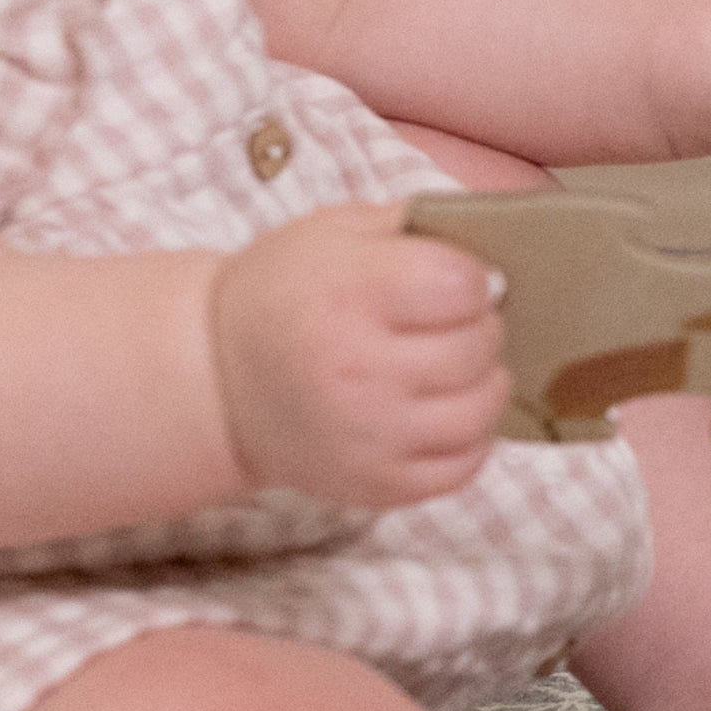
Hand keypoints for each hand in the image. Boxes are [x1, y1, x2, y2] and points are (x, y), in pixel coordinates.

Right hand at [210, 204, 510, 510]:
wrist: (216, 382)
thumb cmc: (285, 294)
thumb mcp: (333, 232)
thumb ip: (413, 225)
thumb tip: (494, 244)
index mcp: (346, 296)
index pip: (461, 284)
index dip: (470, 277)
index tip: (447, 281)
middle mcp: (356, 372)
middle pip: (477, 347)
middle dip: (478, 327)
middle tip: (448, 325)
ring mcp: (368, 438)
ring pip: (481, 410)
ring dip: (482, 382)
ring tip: (453, 367)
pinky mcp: (376, 485)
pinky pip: (464, 466)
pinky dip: (470, 437)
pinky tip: (444, 410)